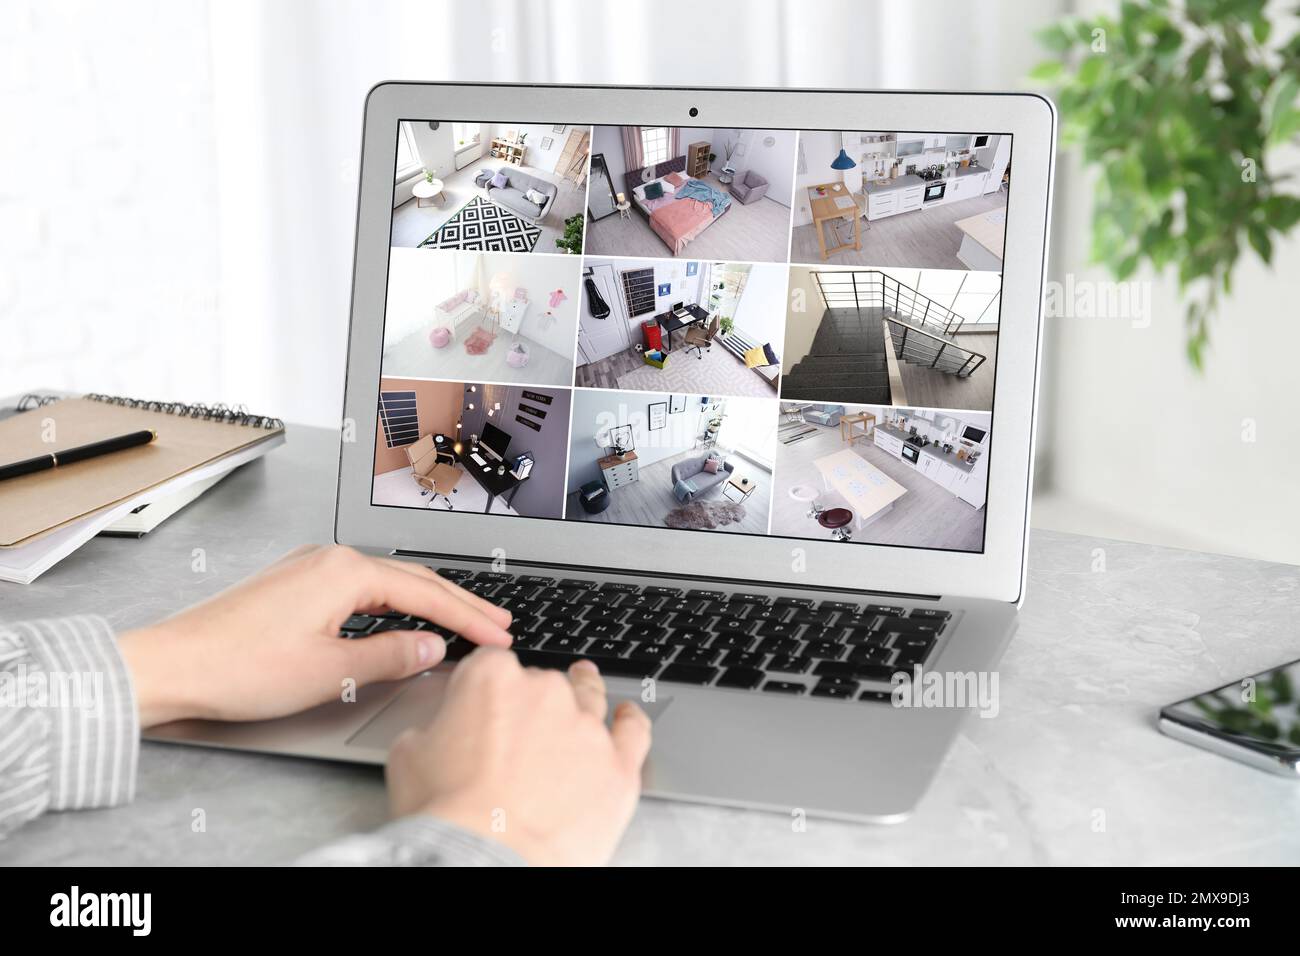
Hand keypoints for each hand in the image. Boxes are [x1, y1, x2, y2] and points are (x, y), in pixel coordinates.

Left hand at [118, 544, 512, 726]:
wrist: (173, 665)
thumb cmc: (238, 667)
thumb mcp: (330, 672)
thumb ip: (390, 657)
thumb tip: (433, 647)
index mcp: (345, 572)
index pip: (427, 594)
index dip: (469, 619)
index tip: (499, 636)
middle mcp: (330, 559)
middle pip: (413, 580)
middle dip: (460, 604)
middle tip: (498, 624)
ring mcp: (309, 568)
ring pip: (387, 582)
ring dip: (429, 603)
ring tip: (464, 621)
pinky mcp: (294, 585)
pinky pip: (361, 588)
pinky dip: (394, 603)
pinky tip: (403, 618)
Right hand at [386, 650, 650, 865]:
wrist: (487, 860)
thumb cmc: (446, 813)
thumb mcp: (409, 755)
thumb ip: (433, 726)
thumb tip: (439, 731)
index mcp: (492, 678)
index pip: (493, 663)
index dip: (488, 684)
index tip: (486, 701)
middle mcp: (545, 692)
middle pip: (543, 682)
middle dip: (533, 702)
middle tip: (522, 730)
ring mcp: (587, 727)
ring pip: (590, 698)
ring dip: (585, 697)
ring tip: (585, 693)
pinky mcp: (618, 764)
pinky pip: (634, 730)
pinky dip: (631, 721)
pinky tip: (628, 716)